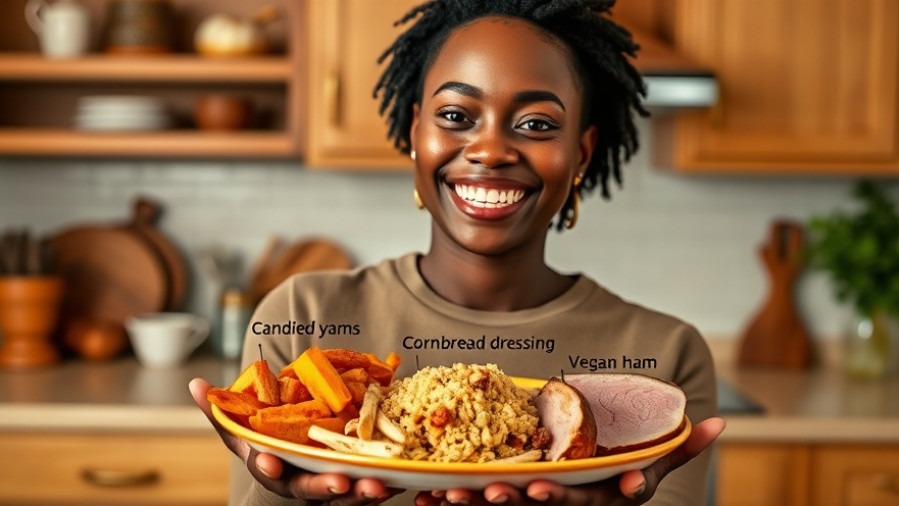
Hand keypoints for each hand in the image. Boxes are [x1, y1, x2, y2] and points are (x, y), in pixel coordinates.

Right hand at [189, 377, 401, 504]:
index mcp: (272, 466)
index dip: (265, 464)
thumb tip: (194, 384)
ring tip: (380, 484)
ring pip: (346, 498)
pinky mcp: (354, 487)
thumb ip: (221, 410)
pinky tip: (399, 477)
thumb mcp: (243, 429)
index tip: (267, 460)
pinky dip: (384, 487)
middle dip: (325, 487)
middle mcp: (299, 482)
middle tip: (340, 482)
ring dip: (363, 492)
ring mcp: (328, 489)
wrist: (294, 468)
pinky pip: (370, 490)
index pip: (265, 468)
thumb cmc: (267, 445)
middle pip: (311, 490)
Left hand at [414, 417, 725, 505]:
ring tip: (453, 495)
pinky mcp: (506, 499)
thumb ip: (679, 446)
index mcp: (598, 498)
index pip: (590, 499)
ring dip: (477, 503)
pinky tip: (429, 494)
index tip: (565, 487)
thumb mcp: (650, 461)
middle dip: (523, 501)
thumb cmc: (618, 474)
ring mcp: (536, 505)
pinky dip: (453, 499)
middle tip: (506, 491)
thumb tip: (721, 422)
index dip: (577, 495)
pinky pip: (478, 503)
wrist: (595, 485)